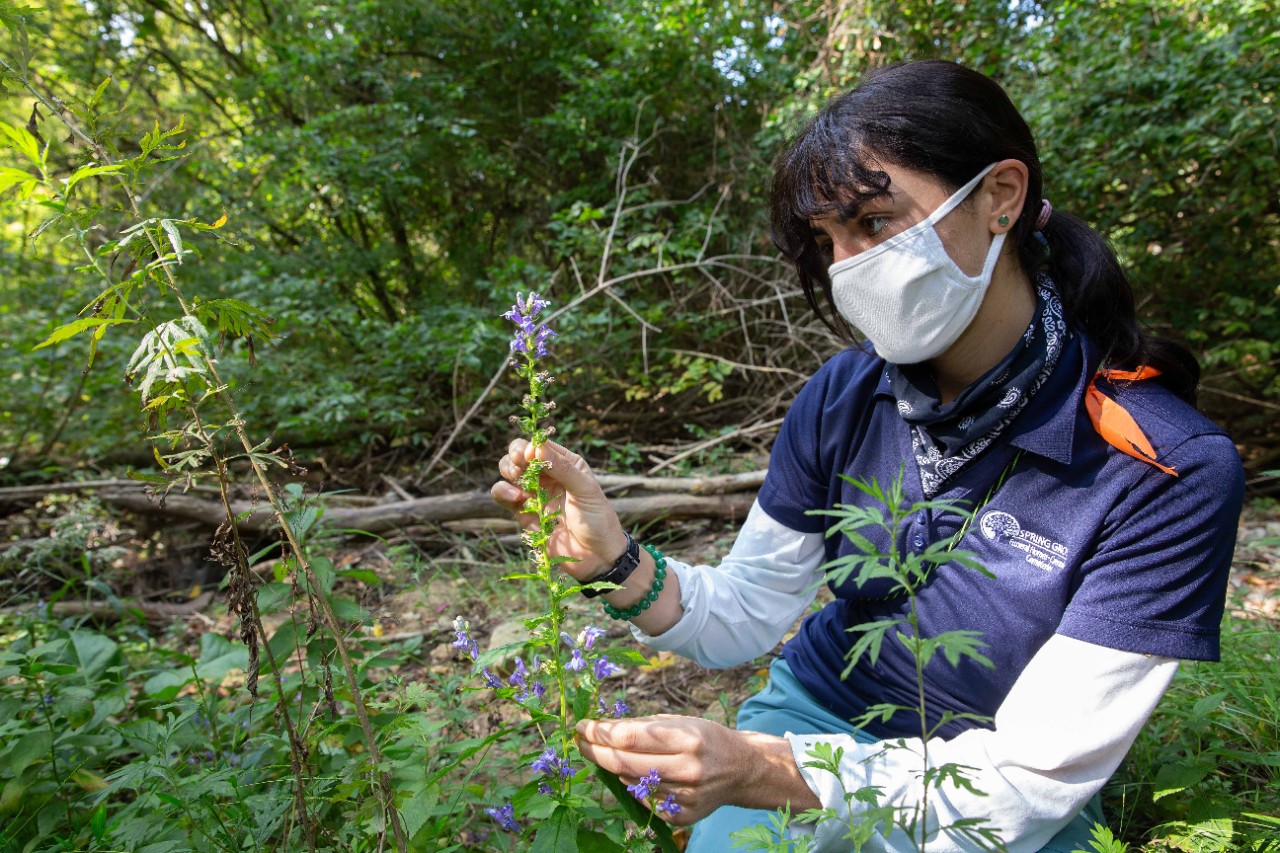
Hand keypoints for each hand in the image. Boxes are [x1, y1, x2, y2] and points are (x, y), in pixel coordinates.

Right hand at [491, 438, 627, 579]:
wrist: (597, 557)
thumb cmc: (598, 520)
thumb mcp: (585, 490)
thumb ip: (562, 468)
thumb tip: (536, 446)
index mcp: (566, 464)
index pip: (540, 445)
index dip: (530, 446)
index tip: (530, 455)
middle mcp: (548, 476)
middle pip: (519, 455)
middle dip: (515, 456)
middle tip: (520, 466)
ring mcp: (534, 494)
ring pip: (508, 472)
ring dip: (507, 471)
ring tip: (519, 482)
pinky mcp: (523, 513)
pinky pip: (503, 496)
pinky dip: (502, 492)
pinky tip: (515, 497)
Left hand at [575, 714, 816, 824]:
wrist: (742, 769)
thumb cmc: (706, 738)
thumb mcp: (680, 721)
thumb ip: (642, 726)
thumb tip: (601, 728)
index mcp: (687, 739)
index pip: (629, 738)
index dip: (600, 732)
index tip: (582, 726)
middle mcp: (687, 769)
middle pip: (624, 763)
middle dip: (595, 751)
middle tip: (579, 740)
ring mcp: (685, 797)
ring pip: (630, 783)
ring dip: (611, 768)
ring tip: (603, 753)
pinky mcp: (683, 816)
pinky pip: (644, 801)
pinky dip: (632, 786)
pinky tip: (631, 774)